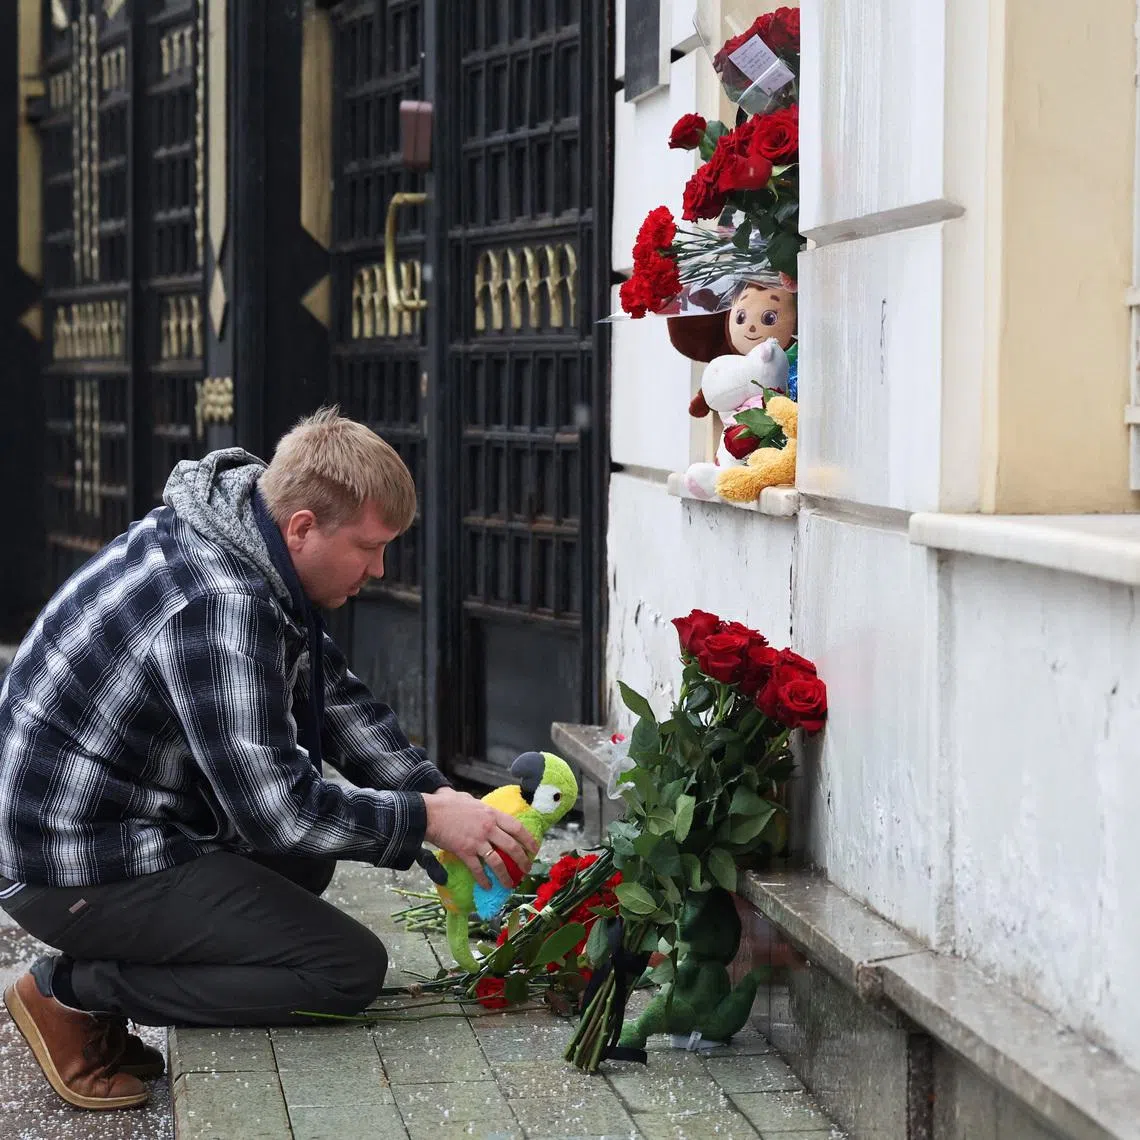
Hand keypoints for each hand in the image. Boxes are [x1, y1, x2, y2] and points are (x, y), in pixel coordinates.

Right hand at [422, 788, 538, 889]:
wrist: (429, 813)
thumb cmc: (446, 804)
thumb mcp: (468, 799)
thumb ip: (478, 805)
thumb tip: (477, 804)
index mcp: (491, 814)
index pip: (516, 827)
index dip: (528, 839)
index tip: (534, 848)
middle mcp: (488, 828)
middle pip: (511, 846)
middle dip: (522, 860)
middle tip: (527, 869)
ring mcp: (477, 841)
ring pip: (498, 861)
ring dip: (506, 875)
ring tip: (510, 884)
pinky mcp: (465, 852)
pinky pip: (478, 869)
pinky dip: (484, 879)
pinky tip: (487, 886)